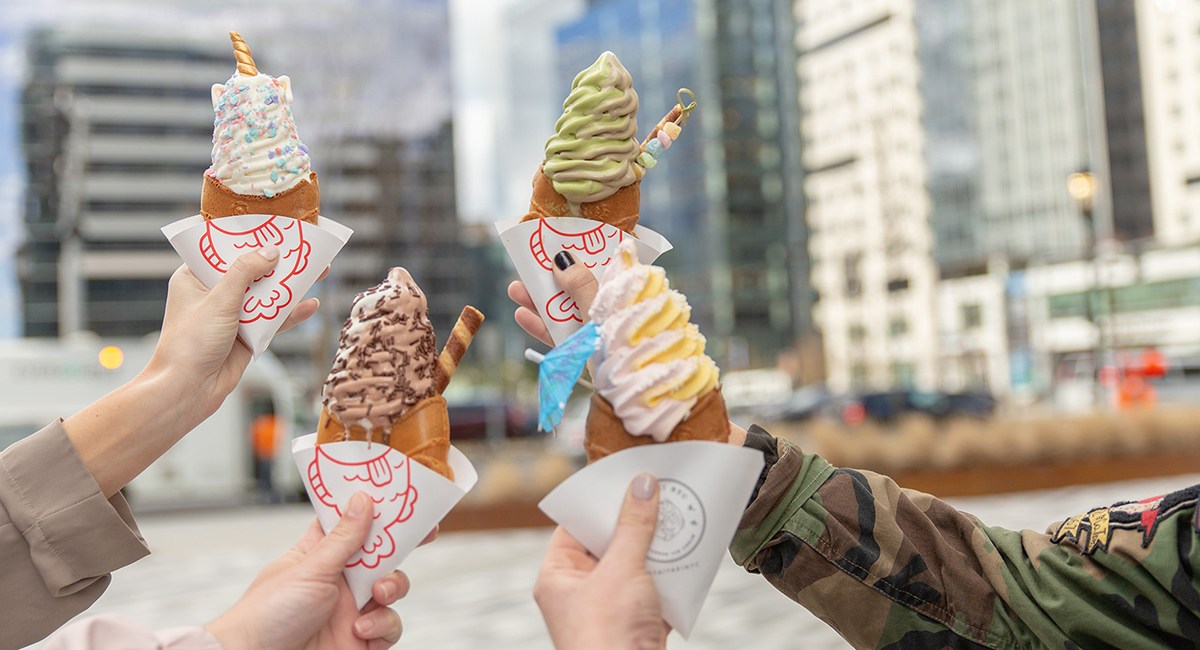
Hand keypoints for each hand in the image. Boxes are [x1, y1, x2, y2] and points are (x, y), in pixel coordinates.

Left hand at [145, 248, 321, 416]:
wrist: (188, 390)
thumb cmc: (191, 343)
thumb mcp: (219, 300)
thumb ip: (245, 272)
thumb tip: (271, 251)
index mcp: (194, 278)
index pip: (224, 249)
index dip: (248, 237)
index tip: (273, 226)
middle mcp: (213, 294)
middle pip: (251, 270)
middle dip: (278, 260)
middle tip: (304, 246)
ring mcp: (231, 315)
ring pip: (266, 294)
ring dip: (291, 285)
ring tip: (320, 270)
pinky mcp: (247, 335)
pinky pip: (273, 319)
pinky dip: (291, 313)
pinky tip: (310, 305)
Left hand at [207, 492, 433, 649]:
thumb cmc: (267, 615)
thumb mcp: (310, 569)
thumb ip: (343, 538)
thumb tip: (363, 499)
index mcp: (322, 554)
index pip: (352, 523)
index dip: (375, 510)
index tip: (402, 498)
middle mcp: (340, 579)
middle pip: (382, 554)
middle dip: (401, 547)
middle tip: (422, 534)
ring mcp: (352, 609)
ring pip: (393, 589)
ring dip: (392, 588)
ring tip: (376, 597)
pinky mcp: (362, 638)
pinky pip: (390, 627)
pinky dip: (383, 627)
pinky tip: (361, 631)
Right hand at [511, 253, 743, 448]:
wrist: (645, 397)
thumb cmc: (630, 345)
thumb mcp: (601, 310)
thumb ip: (581, 285)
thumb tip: (562, 258)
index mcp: (636, 291)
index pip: (609, 262)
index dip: (584, 250)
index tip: (558, 242)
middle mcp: (624, 308)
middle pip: (584, 285)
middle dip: (553, 277)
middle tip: (526, 266)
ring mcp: (610, 332)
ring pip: (572, 311)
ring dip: (543, 302)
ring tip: (516, 291)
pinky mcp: (598, 353)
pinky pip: (569, 335)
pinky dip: (548, 327)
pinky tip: (525, 317)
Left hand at [535, 473, 668, 649]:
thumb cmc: (606, 636)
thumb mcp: (621, 570)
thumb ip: (634, 525)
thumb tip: (642, 485)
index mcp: (558, 576)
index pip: (576, 526)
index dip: (600, 501)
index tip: (625, 477)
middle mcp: (580, 591)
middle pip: (609, 543)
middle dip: (638, 523)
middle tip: (661, 493)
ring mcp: (609, 609)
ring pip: (636, 565)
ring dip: (659, 549)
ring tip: (682, 520)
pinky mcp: (636, 624)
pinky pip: (655, 590)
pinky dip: (672, 576)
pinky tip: (690, 557)